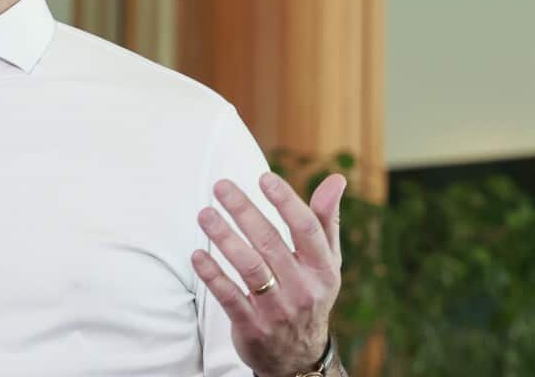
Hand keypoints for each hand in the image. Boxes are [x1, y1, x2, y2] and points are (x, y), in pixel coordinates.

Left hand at [191, 172, 344, 376]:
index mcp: (322, 269)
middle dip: (244, 211)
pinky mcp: (253, 326)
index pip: (306, 230)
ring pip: (249, 268)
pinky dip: (213, 275)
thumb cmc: (309, 293)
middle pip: (270, 243)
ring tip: (204, 214)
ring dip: (224, 238)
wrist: (298, 357)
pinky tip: (197, 254)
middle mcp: (303, 288)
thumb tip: (336, 179)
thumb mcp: (325, 262)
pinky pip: (230, 297)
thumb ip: (325, 220)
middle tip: (220, 186)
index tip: (263, 177)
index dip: (286, 202)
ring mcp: (277, 310)